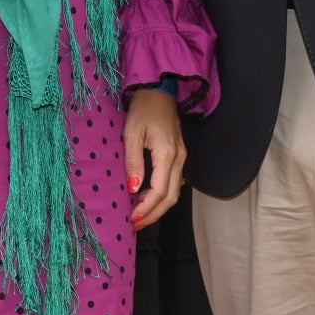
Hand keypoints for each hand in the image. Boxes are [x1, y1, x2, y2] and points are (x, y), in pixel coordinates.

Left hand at [123, 88, 184, 228]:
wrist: (159, 90)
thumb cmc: (143, 108)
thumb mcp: (132, 132)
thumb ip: (133, 161)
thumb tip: (134, 188)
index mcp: (168, 154)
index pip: (160, 190)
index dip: (147, 207)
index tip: (132, 218)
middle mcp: (180, 158)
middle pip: (171, 197)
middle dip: (154, 214)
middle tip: (136, 224)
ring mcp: (182, 157)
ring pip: (175, 191)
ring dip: (159, 206)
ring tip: (139, 215)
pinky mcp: (179, 155)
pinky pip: (174, 182)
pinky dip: (163, 195)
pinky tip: (147, 197)